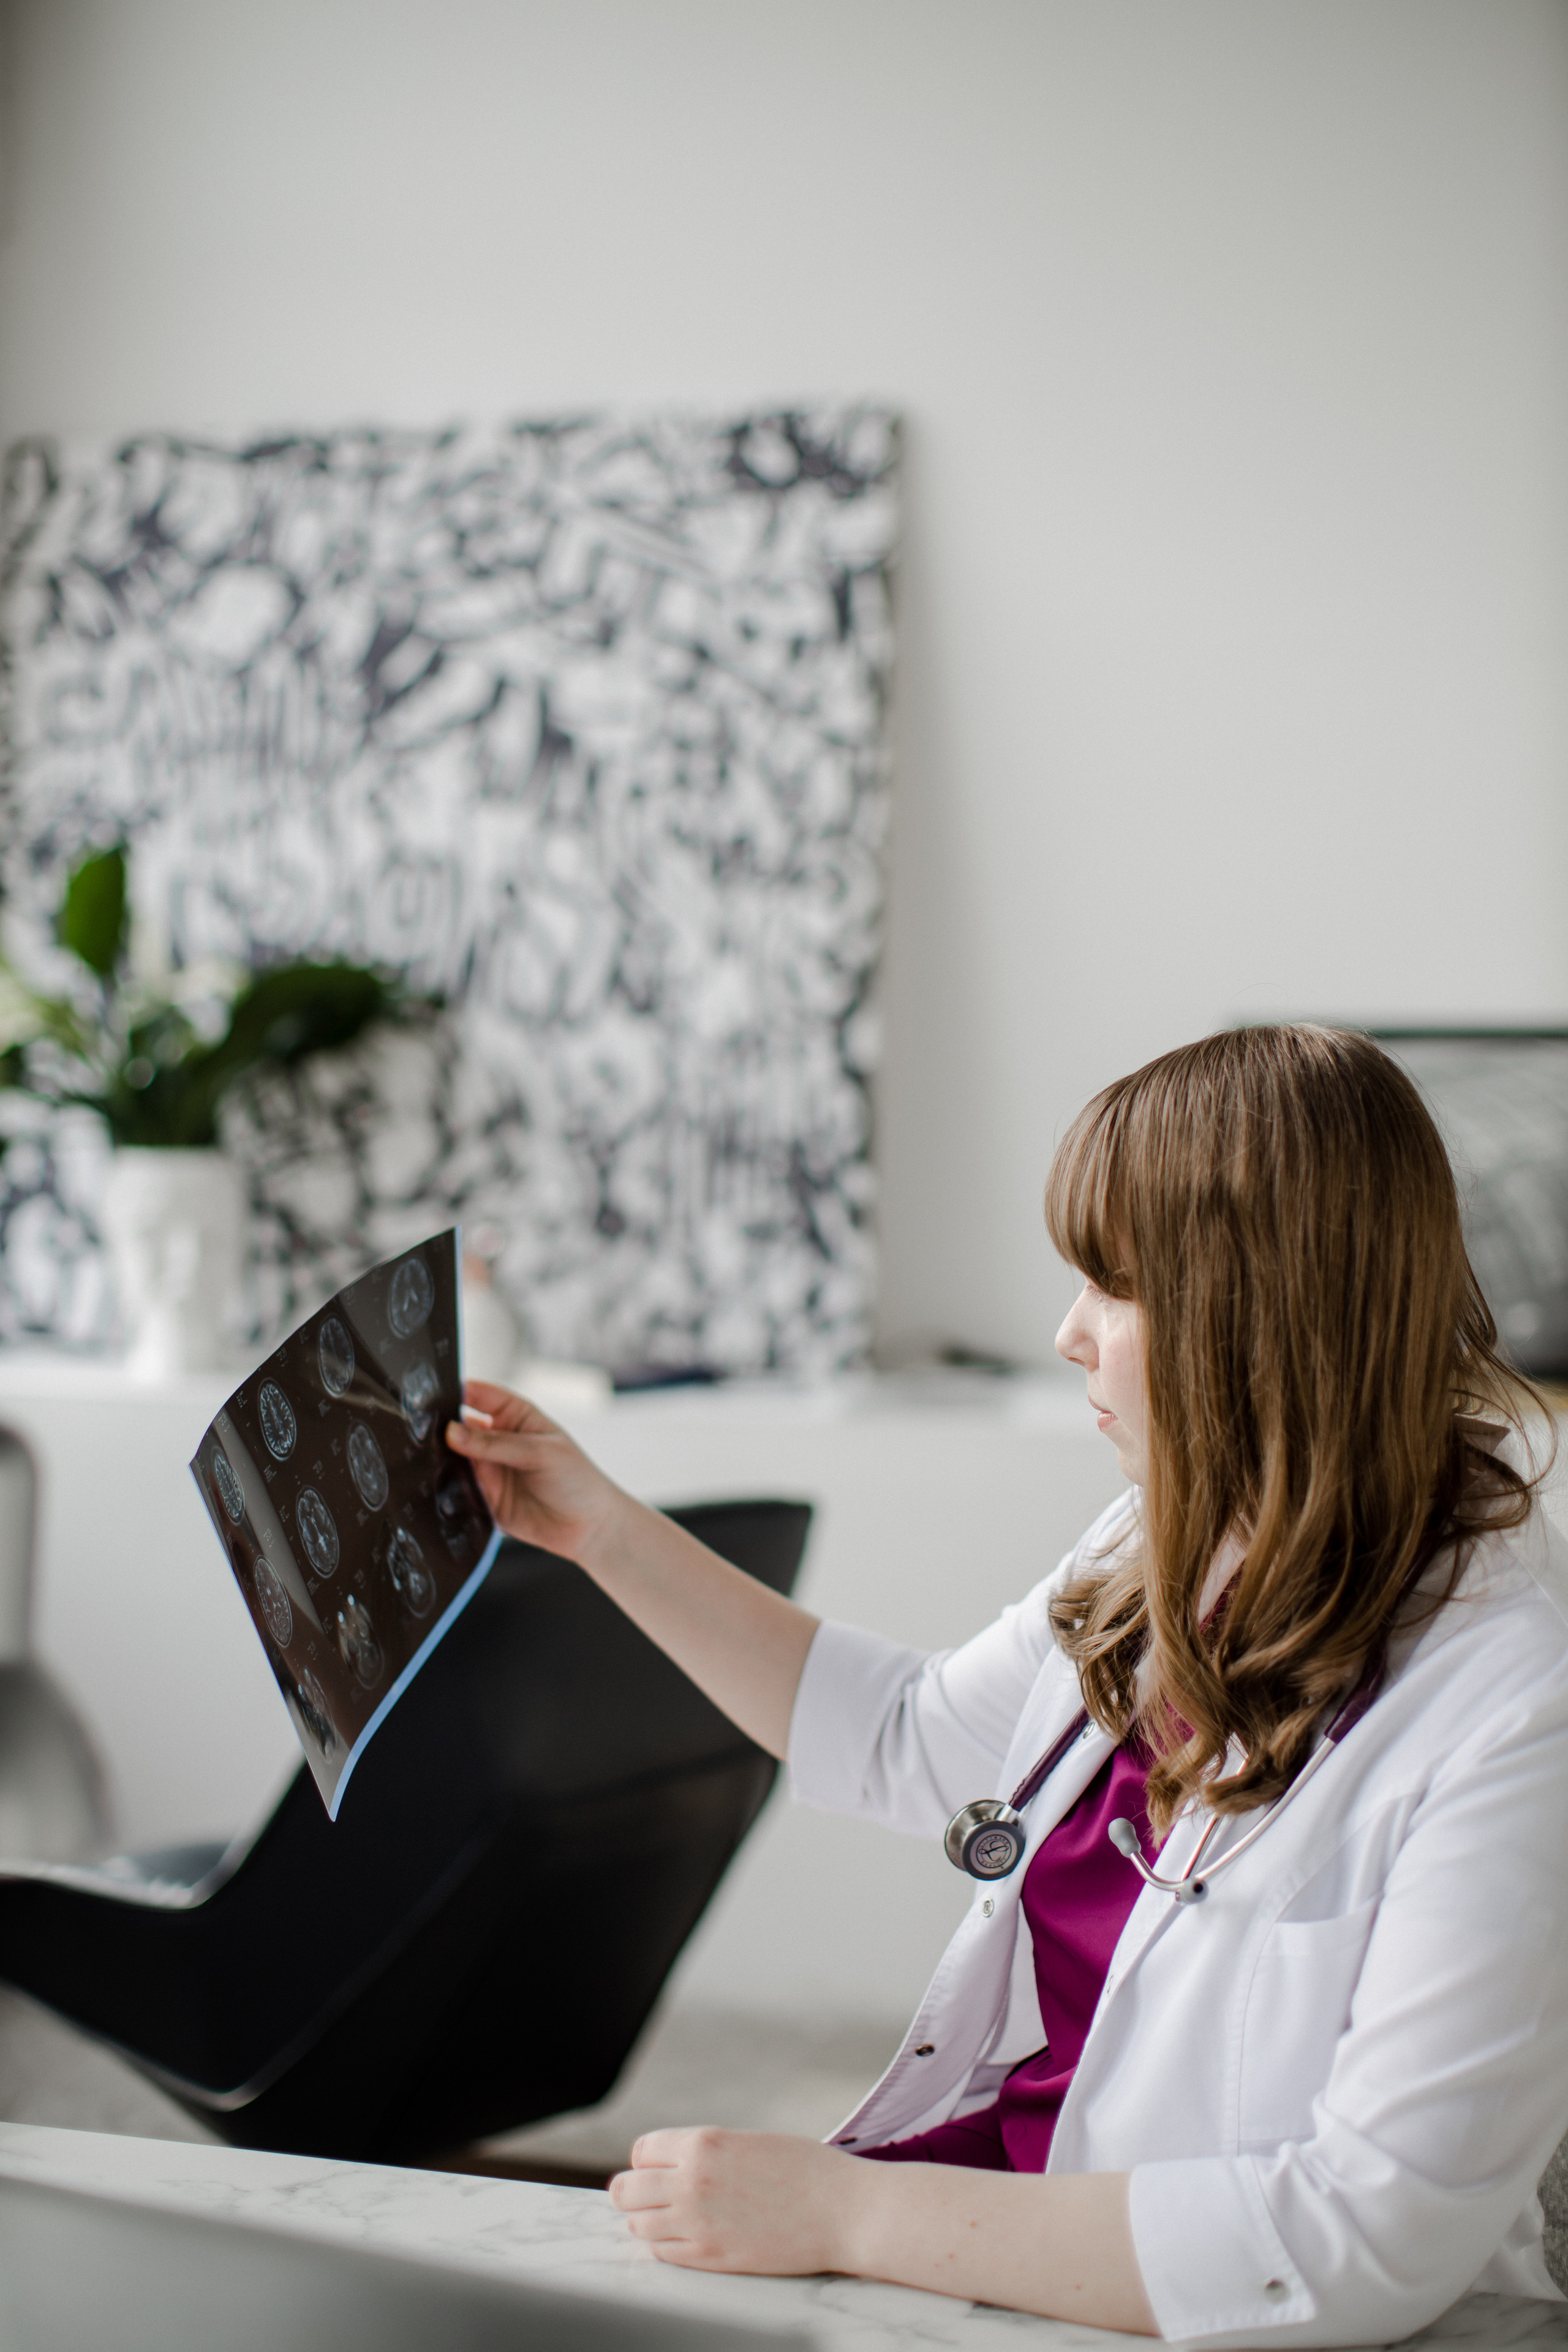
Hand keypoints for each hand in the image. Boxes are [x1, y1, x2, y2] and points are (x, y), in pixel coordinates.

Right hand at [445, 1380, 628, 1566]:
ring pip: (454, 1457)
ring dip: (441, 1457)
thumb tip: (453, 1432)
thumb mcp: (539, 1453)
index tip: (434, 1396)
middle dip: (442, 1425)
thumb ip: (494, 1444)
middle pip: (460, 1426)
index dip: (458, 1391)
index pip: (480, 1395)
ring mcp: (489, 1469)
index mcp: (516, 1416)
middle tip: (424, 1429)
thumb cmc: (576, 1479)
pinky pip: (457, 1488)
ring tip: (427, 1456)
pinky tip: (436, 1484)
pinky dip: (445, 1486)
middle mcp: (498, 1440)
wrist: (588, 1527)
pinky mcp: (483, 1497)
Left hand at [609, 2129, 864, 2275]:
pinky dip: (667, 2246)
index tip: (662, 2168)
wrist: (844, 2211)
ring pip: (638, 2226)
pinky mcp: (711, 2258)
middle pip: (626, 2190)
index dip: (649, 2160)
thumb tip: (673, 2162)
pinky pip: (663, 2254)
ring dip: (649, 2221)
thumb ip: (706, 2151)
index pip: (642, 2151)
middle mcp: (691, 2181)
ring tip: (672, 2219)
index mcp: (703, 2143)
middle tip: (653, 2197)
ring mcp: (697, 2223)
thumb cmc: (806, 2170)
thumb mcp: (748, 2142)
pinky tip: (689, 2238)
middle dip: (635, 2192)